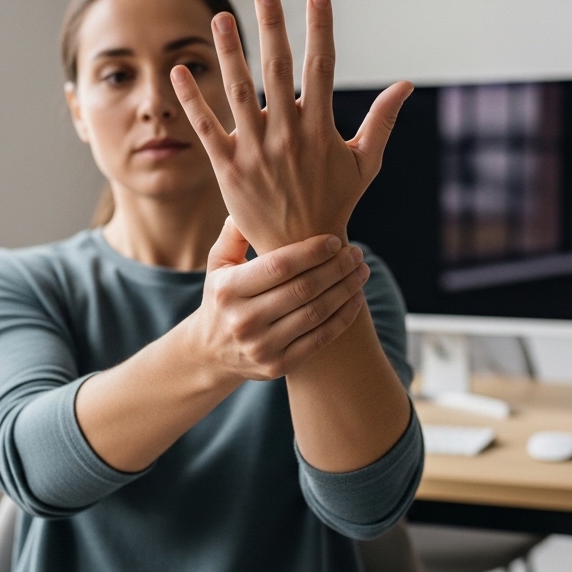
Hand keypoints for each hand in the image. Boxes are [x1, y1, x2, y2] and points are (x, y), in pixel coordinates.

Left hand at [170, 0, 412, 252]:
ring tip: (221, 16)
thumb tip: (405, 85)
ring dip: (229, 52)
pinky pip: (207, 128)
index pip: (321, 67)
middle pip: (278, 69)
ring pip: (238, 91)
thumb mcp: (364, 163)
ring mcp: (255, 150)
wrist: (301, 253)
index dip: (320, 29)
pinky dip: (192, 100)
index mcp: (320, 128)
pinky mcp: (228, 168)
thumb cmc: (335, 203)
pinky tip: (180, 70)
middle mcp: (286, 134)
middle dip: (273, 26)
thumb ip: (381, 121)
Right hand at [181, 218, 369, 382]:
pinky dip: (343, 318)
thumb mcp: (217, 265)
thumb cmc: (222, 297)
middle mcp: (243, 320)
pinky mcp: (278, 366)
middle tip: (356, 253)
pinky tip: (355, 299)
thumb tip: (249, 205)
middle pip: (303, 289)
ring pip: (316, 314)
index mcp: (228, 289)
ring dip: (345, 290)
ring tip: (361, 272)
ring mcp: (261, 346)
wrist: (210, 353)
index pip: (279, 266)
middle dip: (336, 269)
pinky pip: (320, 339)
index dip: (312, 252)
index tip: (335, 240)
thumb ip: (233, 234)